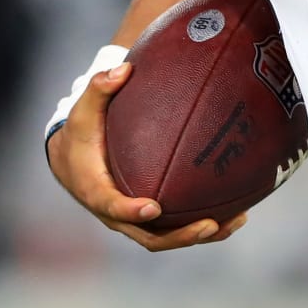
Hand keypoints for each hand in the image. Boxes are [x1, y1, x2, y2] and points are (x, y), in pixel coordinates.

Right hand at [46, 61, 246, 250]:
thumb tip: (123, 69)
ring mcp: (133, 221)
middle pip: (148, 236)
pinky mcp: (149, 220)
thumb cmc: (81, 133)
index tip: (154, 207)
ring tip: (236, 222)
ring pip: (167, 238)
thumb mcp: (84, 110)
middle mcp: (115, 214)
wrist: (71, 160)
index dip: (131, 210)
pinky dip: (204, 227)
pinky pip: (176, 229)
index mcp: (95, 190)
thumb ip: (100, 88)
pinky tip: (237, 214)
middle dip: (179, 236)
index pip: (111, 206)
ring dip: (201, 236)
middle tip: (209, 224)